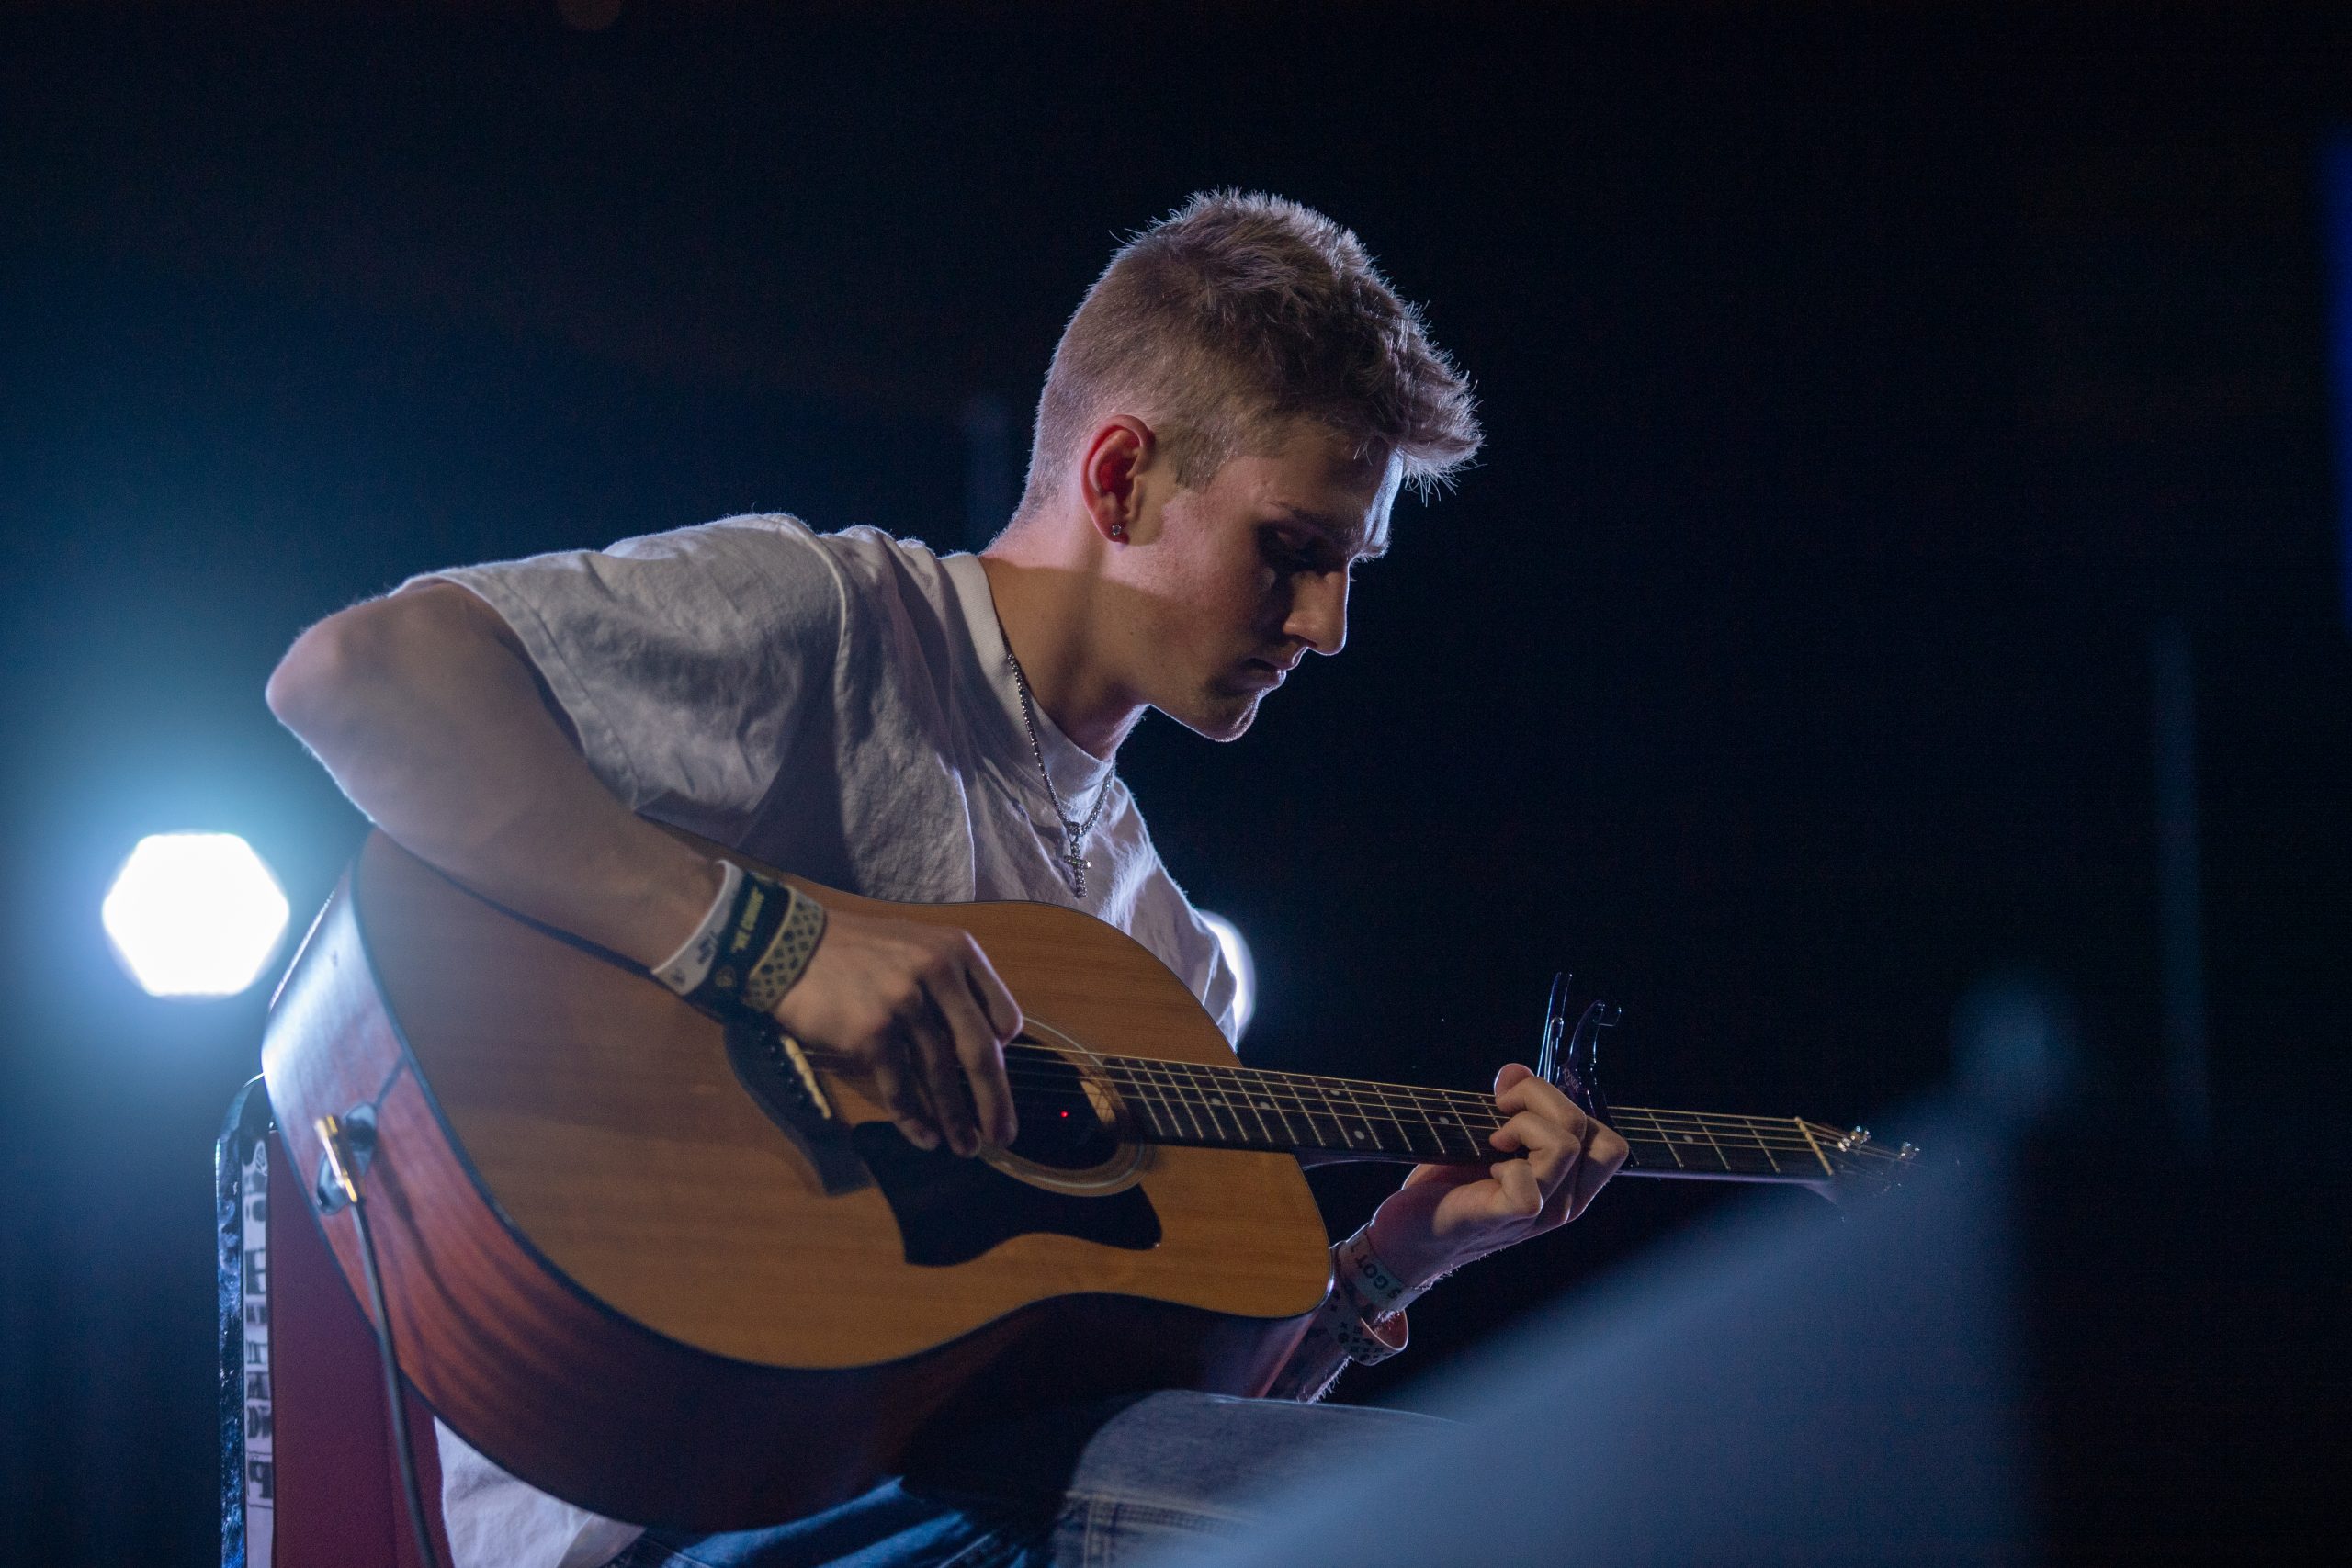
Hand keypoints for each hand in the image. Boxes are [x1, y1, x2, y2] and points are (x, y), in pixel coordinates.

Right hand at [770, 905, 1021, 1156]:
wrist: (789, 945)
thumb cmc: (854, 949)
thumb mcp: (915, 945)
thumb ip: (951, 983)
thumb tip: (982, 1042)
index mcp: (957, 950)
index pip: (1004, 1016)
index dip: (1004, 1053)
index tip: (997, 1078)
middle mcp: (937, 973)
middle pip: (980, 1052)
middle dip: (995, 1102)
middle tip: (1003, 1135)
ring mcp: (903, 1003)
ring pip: (940, 1076)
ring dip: (956, 1119)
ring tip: (966, 1147)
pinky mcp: (871, 1033)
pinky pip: (900, 1087)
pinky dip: (915, 1119)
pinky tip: (926, 1139)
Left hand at [1365, 1062, 1627, 1288]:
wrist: (1410, 1234)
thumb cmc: (1451, 1185)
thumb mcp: (1488, 1137)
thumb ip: (1513, 1106)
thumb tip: (1516, 1072)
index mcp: (1570, 1184)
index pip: (1609, 1143)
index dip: (1566, 1103)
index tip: (1515, 1097)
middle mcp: (1566, 1203)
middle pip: (1589, 1130)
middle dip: (1541, 1098)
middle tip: (1500, 1108)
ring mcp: (1541, 1215)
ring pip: (1566, 1146)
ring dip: (1523, 1125)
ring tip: (1493, 1138)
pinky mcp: (1508, 1218)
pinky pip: (1529, 1183)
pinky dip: (1507, 1164)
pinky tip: (1487, 1168)